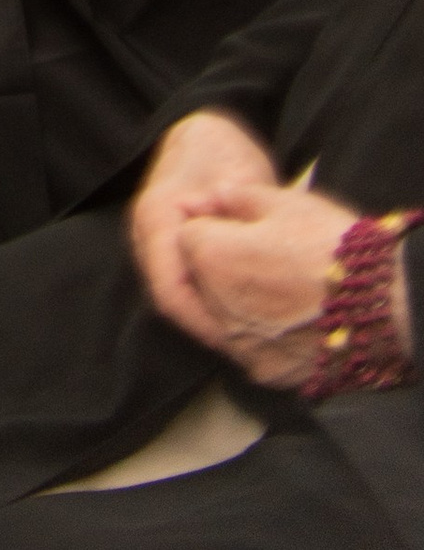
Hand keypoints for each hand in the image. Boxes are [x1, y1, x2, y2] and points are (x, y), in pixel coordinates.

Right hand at [128, 109, 286, 347]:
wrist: (207, 130)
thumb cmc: (226, 152)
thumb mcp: (240, 182)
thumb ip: (236, 220)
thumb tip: (244, 266)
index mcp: (156, 218)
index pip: (170, 293)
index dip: (205, 322)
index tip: (242, 338)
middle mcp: (142, 232)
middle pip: (169, 297)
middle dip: (207, 322)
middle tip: (249, 341)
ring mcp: (146, 238)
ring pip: (171, 292)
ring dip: (204, 312)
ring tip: (244, 328)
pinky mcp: (160, 243)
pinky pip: (176, 281)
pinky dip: (202, 297)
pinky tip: (233, 305)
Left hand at [176, 185, 383, 387]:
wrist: (381, 306)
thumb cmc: (331, 247)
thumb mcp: (282, 202)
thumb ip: (236, 197)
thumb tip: (214, 197)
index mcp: (213, 258)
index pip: (187, 235)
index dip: (211, 223)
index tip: (237, 223)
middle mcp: (217, 308)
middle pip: (198, 278)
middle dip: (217, 262)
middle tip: (260, 253)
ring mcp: (241, 345)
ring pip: (219, 315)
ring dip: (234, 299)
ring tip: (276, 284)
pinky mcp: (266, 371)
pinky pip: (246, 346)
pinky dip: (258, 331)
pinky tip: (287, 315)